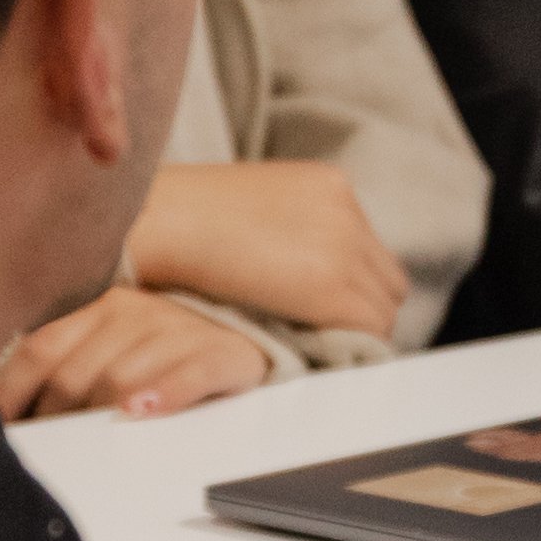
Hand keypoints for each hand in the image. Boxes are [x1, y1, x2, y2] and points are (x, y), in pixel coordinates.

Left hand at [0, 286, 285, 419]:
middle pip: (77, 372)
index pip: (42, 349)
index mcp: (99, 309)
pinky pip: (188, 375)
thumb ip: (61, 370)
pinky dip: (163, 395)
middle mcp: (135, 312)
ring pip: (123, 377)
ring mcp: (178, 331)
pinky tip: (140, 413)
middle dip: (54, 417)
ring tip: (81, 446)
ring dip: (97, 415)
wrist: (240, 339)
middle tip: (45, 450)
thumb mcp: (109, 351)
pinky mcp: (220, 354)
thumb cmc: (161, 356)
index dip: (12, 390)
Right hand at [112, 160, 405, 339]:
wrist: (155, 222)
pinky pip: (364, 328)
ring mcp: (344, 244)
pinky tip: (314, 356)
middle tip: (323, 340)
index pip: (368, 250)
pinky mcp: (331, 283)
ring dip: (353, 332)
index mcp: (326, 184)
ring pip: (382, 309)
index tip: (321, 313)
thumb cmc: (175, 220)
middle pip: (386, 280)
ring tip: (315, 352)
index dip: (350, 288)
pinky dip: (346, 346)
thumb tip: (294, 276)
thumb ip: (284, 234)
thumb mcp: (246, 211)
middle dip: (360, 311)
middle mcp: (345, 209)